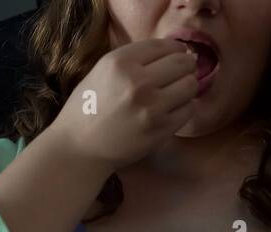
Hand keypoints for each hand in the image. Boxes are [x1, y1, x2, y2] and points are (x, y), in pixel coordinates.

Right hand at [48, 38, 199, 172]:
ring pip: (190, 85)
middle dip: (185, 66)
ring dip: (187, 87)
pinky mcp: (161, 129)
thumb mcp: (103, 70)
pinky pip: (188, 110)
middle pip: (182, 63)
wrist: (79, 147)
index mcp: (121, 62)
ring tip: (177, 92)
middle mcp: (138, 82)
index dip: (176, 48)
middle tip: (181, 73)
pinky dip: (184, 107)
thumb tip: (174, 51)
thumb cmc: (88, 107)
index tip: (177, 54)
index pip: (164, 45)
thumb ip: (135, 59)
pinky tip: (172, 110)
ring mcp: (152, 107)